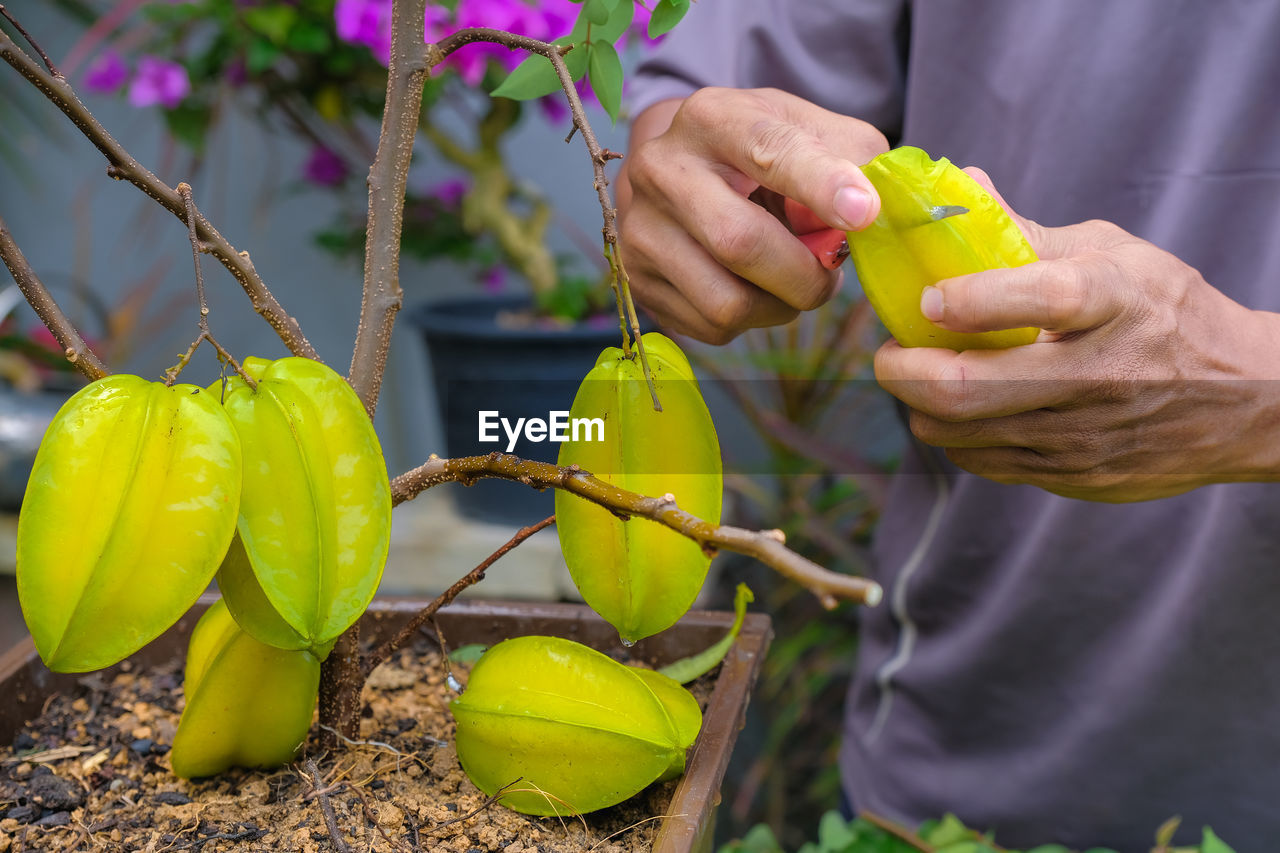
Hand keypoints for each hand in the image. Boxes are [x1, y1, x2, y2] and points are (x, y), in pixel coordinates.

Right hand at [616, 87, 888, 342]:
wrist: (680, 170)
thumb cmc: (757, 151)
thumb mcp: (804, 129)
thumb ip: (852, 156)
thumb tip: (880, 207)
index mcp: (711, 118)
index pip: (768, 150)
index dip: (821, 184)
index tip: (864, 213)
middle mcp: (662, 170)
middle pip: (739, 242)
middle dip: (804, 275)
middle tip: (830, 276)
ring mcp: (642, 230)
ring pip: (727, 301)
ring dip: (780, 306)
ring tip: (793, 282)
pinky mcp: (638, 280)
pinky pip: (712, 327)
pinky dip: (752, 320)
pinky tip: (755, 290)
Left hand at [875, 169, 1279, 501]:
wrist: (1247, 400)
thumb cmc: (1166, 313)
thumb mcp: (1114, 256)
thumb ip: (1027, 232)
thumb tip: (961, 186)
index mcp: (1116, 302)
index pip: (1043, 299)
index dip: (973, 300)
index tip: (929, 299)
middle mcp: (1100, 374)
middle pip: (970, 391)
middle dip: (904, 372)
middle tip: (889, 351)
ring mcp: (1086, 435)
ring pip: (959, 433)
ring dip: (920, 405)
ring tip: (925, 375)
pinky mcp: (1077, 478)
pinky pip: (983, 462)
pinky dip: (957, 436)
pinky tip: (967, 411)